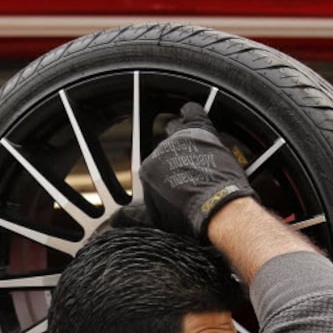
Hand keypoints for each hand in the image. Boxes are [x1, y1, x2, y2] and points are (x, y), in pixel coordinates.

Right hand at [138, 102, 258, 239]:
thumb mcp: (155, 220)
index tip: (171, 182)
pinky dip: (190, 112)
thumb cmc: (188, 215)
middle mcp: (161, 152)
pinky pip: (192, 113)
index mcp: (148, 170)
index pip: (153, 167)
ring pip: (176, 130)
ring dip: (180, 136)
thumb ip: (133, 216)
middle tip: (184, 169)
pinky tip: (188, 112)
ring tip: (186, 144)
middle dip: (173, 158)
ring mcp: (180, 140)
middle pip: (165, 149)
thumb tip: (116, 219)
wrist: (215, 206)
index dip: (163, 175)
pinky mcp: (201, 132)